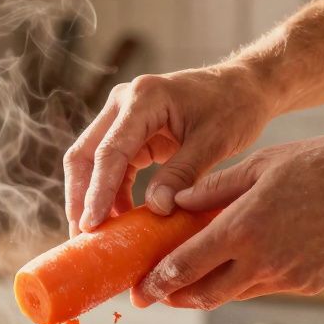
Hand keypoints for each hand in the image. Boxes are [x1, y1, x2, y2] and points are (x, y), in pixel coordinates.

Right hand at [63, 63, 279, 235]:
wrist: (243, 87)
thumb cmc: (233, 107)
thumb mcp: (214, 141)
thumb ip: (183, 173)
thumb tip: (156, 209)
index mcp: (144, 98)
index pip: (110, 151)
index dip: (98, 191)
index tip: (92, 226)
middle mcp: (124, 103)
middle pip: (85, 154)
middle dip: (81, 197)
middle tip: (82, 237)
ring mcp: (122, 117)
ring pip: (91, 162)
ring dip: (92, 198)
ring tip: (100, 236)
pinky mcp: (129, 133)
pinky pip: (110, 166)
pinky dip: (111, 193)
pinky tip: (119, 219)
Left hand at [132, 134, 323, 309]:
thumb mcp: (264, 164)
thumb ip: (215, 188)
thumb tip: (175, 201)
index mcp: (245, 228)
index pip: (185, 266)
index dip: (157, 283)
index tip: (139, 290)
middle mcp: (264, 262)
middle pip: (204, 295)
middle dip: (175, 298)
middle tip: (155, 293)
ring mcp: (290, 278)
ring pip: (235, 294)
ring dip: (208, 290)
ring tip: (189, 278)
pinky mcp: (311, 285)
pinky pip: (266, 287)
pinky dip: (246, 280)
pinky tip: (240, 263)